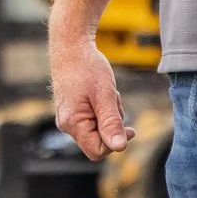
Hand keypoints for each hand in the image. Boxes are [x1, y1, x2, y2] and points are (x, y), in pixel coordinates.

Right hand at [51, 35, 134, 160]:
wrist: (70, 46)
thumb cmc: (87, 68)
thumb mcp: (105, 95)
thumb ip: (111, 123)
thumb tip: (120, 148)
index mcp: (73, 123)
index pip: (98, 151)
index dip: (116, 142)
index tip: (130, 127)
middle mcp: (66, 125)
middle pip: (97, 142)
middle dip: (112, 126)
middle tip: (114, 103)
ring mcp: (67, 118)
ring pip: (96, 130)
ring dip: (108, 117)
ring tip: (107, 94)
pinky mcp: (71, 111)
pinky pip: (91, 120)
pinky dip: (101, 111)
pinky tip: (100, 94)